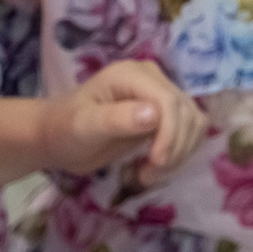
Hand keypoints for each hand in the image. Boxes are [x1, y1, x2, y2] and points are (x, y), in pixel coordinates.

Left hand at [40, 59, 205, 184]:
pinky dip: (181, 151)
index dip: (170, 133)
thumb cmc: (65, 129)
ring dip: (180, 152)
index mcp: (132, 75)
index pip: (169, 101)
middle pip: (185, 112)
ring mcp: (160, 94)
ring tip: (150, 174)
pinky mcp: (165, 112)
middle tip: (148, 176)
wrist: (59, 136)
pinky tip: (156, 166)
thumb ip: (117, 119)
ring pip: (194, 121)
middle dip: (174, 148)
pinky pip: (189, 130)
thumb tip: (154, 115)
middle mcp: (152, 78)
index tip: (157, 163)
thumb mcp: (84, 126)